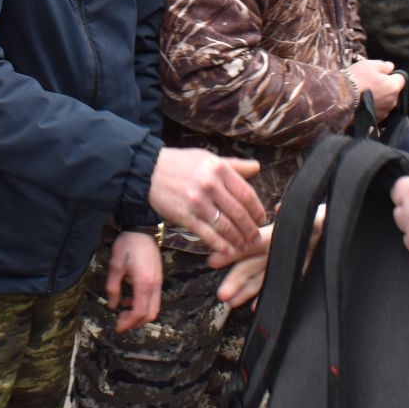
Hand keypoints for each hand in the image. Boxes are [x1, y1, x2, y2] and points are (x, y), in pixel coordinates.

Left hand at [107, 231, 163, 332]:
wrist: (141, 229)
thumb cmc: (127, 245)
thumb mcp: (115, 266)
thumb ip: (113, 288)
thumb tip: (112, 305)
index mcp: (144, 283)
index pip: (139, 312)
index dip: (128, 323)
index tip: (117, 327)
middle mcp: (155, 285)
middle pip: (150, 314)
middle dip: (136, 322)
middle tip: (120, 323)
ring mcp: (159, 282)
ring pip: (154, 307)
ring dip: (139, 314)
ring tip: (123, 311)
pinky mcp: (158, 278)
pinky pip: (153, 298)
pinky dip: (143, 304)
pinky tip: (129, 299)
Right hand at [148, 148, 265, 256]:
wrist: (147, 170)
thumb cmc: (179, 163)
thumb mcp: (207, 158)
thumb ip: (233, 165)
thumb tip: (257, 168)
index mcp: (219, 169)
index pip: (246, 194)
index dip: (257, 210)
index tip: (261, 219)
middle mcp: (210, 185)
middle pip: (238, 212)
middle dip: (250, 229)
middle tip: (255, 237)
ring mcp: (197, 202)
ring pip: (225, 226)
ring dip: (238, 239)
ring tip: (244, 245)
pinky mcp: (184, 216)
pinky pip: (207, 234)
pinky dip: (220, 244)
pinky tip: (228, 250)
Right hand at [209, 205, 325, 307]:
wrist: (351, 233)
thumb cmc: (333, 218)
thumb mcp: (319, 214)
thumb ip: (302, 214)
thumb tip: (279, 209)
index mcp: (282, 233)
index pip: (253, 244)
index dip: (234, 252)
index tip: (215, 260)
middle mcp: (282, 249)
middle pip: (254, 265)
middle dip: (236, 279)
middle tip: (222, 293)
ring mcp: (290, 262)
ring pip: (263, 278)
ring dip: (246, 290)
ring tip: (230, 301)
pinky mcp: (301, 273)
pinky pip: (281, 287)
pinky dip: (267, 296)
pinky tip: (255, 305)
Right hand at [348, 59, 405, 120]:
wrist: (340, 98)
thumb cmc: (356, 79)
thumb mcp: (370, 65)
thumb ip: (384, 65)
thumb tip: (391, 67)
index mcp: (393, 87)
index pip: (401, 78)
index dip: (392, 75)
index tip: (383, 74)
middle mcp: (392, 101)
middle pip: (394, 91)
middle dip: (386, 87)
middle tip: (372, 83)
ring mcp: (384, 112)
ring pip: (387, 102)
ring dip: (380, 98)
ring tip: (366, 94)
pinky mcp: (376, 120)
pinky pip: (379, 110)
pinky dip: (374, 107)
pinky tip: (364, 103)